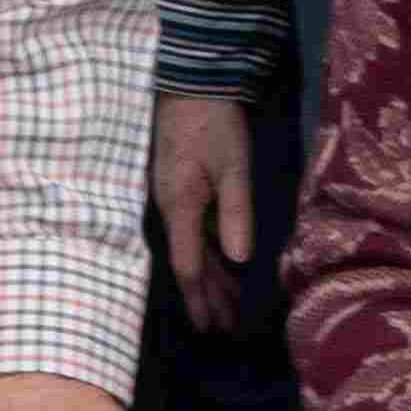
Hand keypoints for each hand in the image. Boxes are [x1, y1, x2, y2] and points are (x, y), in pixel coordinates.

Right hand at [151, 92, 262, 335]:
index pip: (188, 265)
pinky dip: (209, 253)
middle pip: (188, 263)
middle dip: (207, 297)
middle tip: (223, 329)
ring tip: (227, 306)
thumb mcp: (233, 165)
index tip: (209, 328)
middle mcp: (170, 209)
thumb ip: (236, 212)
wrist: (189, 82)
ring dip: (210, 278)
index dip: (199, 299)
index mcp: (180, 207)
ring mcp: (173, 199)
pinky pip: (194, 232)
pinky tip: (224, 264)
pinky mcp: (180, 188)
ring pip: (191, 248)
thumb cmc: (212, 122)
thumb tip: (240, 260)